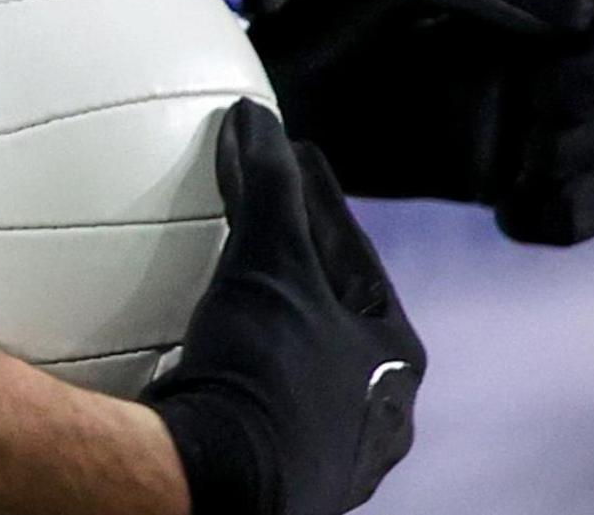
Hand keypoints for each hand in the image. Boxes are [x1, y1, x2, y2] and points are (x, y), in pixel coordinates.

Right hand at [145, 101, 425, 514]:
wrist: (211, 494)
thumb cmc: (260, 377)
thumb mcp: (269, 262)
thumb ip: (267, 184)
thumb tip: (253, 116)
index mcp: (395, 363)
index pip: (356, 257)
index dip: (317, 199)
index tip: (287, 156)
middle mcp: (374, 419)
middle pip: (331, 317)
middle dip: (299, 268)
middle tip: (258, 219)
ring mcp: (325, 459)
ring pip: (298, 369)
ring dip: (266, 325)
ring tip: (226, 285)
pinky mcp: (273, 485)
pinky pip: (256, 407)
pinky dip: (234, 370)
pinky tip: (198, 357)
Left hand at [250, 0, 593, 244]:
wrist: (269, 102)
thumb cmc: (327, 22)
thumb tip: (584, 21)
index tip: (548, 91)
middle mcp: (539, 57)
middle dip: (587, 128)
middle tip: (527, 152)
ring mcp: (527, 118)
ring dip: (586, 178)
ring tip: (517, 194)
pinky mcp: (506, 176)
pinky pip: (585, 205)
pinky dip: (574, 218)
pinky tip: (515, 220)